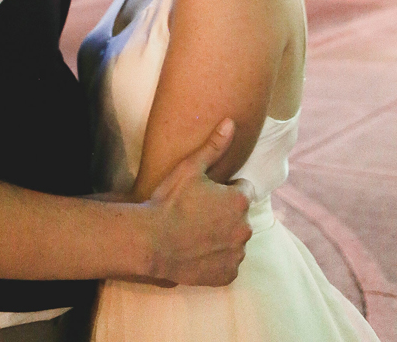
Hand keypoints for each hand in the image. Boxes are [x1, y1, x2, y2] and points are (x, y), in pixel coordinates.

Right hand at [143, 120, 252, 286]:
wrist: (152, 242)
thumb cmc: (170, 201)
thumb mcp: (190, 168)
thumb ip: (215, 146)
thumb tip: (232, 122)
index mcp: (239, 201)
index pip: (242, 189)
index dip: (224, 189)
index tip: (205, 194)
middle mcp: (244, 228)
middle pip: (240, 216)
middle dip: (225, 213)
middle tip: (198, 213)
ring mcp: (237, 254)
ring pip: (235, 239)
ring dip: (223, 236)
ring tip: (196, 233)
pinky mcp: (228, 274)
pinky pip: (229, 262)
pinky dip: (218, 258)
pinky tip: (198, 251)